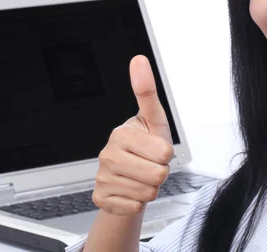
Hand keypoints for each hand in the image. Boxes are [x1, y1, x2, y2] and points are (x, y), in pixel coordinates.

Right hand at [91, 55, 173, 215]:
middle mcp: (107, 155)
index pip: (164, 154)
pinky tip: (130, 191)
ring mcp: (102, 178)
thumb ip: (147, 91)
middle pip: (157, 175)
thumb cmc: (145, 146)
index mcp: (121, 133)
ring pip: (147, 194)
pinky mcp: (101, 198)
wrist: (127, 177)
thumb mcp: (153, 119)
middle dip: (160, 173)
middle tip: (149, 165)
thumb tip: (138, 59)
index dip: (165, 155)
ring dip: (149, 188)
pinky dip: (137, 203)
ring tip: (141, 177)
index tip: (154, 150)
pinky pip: (134, 207)